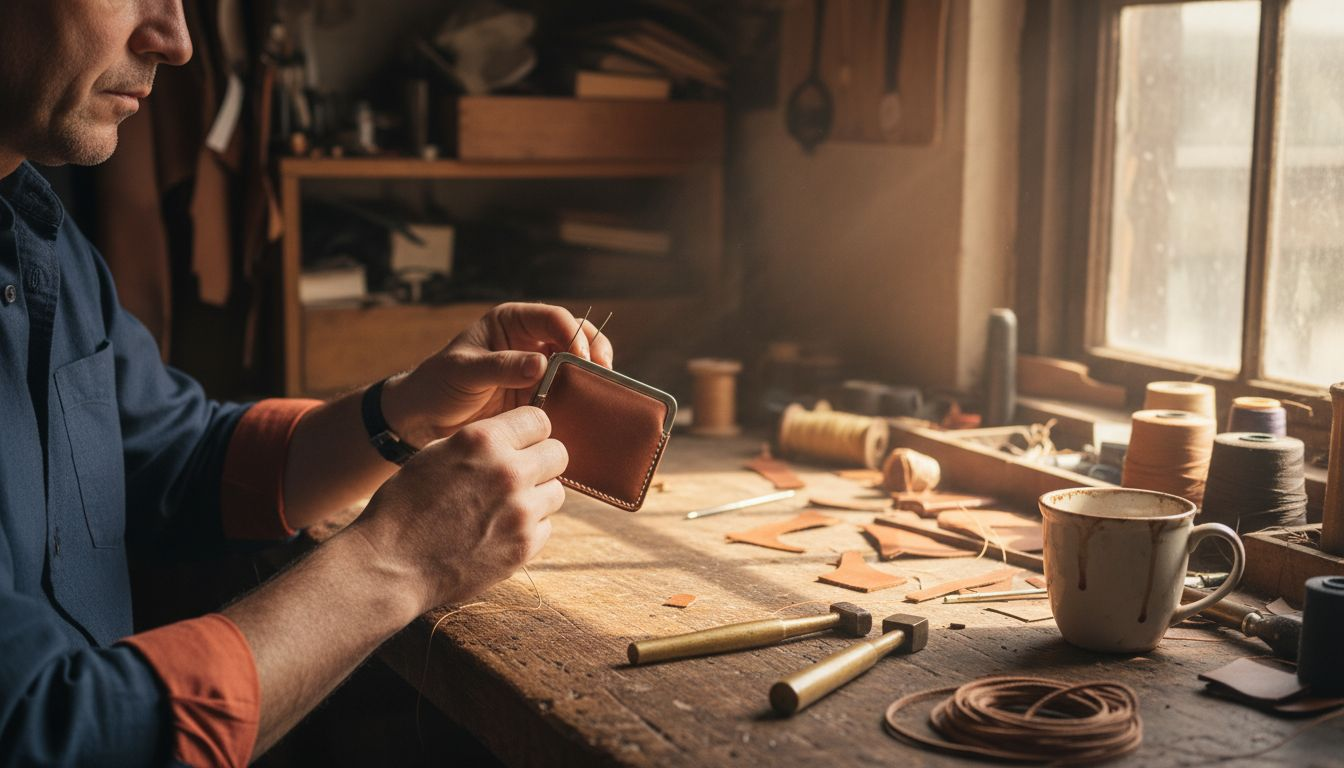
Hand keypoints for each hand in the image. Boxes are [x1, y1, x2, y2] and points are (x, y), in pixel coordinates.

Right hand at [348, 406, 566, 610]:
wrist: (390, 565)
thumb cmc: (405, 505)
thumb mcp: (436, 454)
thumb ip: (481, 442)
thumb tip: (516, 437)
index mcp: (483, 440)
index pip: (539, 419)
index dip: (530, 432)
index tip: (522, 444)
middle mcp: (508, 471)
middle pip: (558, 453)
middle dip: (541, 461)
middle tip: (518, 476)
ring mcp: (520, 511)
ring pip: (556, 492)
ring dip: (536, 497)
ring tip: (503, 508)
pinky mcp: (524, 546)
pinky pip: (545, 527)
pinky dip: (528, 529)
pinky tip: (497, 533)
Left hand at [383, 303, 613, 447]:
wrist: (426, 418)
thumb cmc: (438, 384)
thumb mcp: (464, 372)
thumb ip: (500, 367)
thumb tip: (541, 363)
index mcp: (512, 322)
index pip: (554, 317)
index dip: (574, 334)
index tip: (582, 359)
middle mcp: (530, 339)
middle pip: (576, 335)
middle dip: (595, 350)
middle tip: (603, 373)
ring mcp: (538, 367)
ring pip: (578, 362)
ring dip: (592, 374)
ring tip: (602, 391)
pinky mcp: (540, 394)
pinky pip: (568, 391)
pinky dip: (581, 397)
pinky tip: (588, 410)